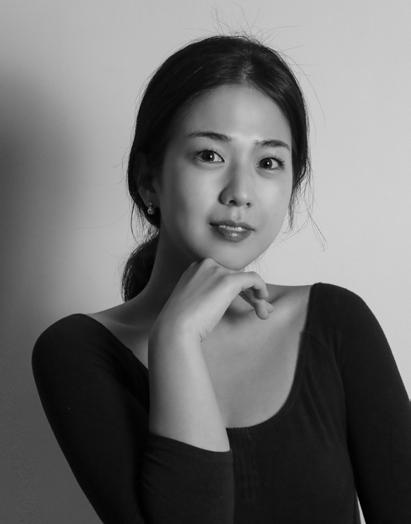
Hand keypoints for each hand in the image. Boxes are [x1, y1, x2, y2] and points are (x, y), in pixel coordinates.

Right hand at [150, 258, 273, 342]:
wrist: (175, 328)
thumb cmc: (180, 323)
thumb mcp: (191, 302)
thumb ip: (207, 295)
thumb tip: (225, 299)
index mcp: (195, 268)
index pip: (223, 274)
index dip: (237, 290)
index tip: (245, 303)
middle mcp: (206, 265)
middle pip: (236, 276)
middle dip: (250, 293)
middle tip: (261, 309)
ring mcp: (217, 271)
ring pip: (246, 280)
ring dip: (256, 297)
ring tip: (263, 313)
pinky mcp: (228, 280)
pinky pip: (253, 279)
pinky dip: (261, 288)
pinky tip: (263, 300)